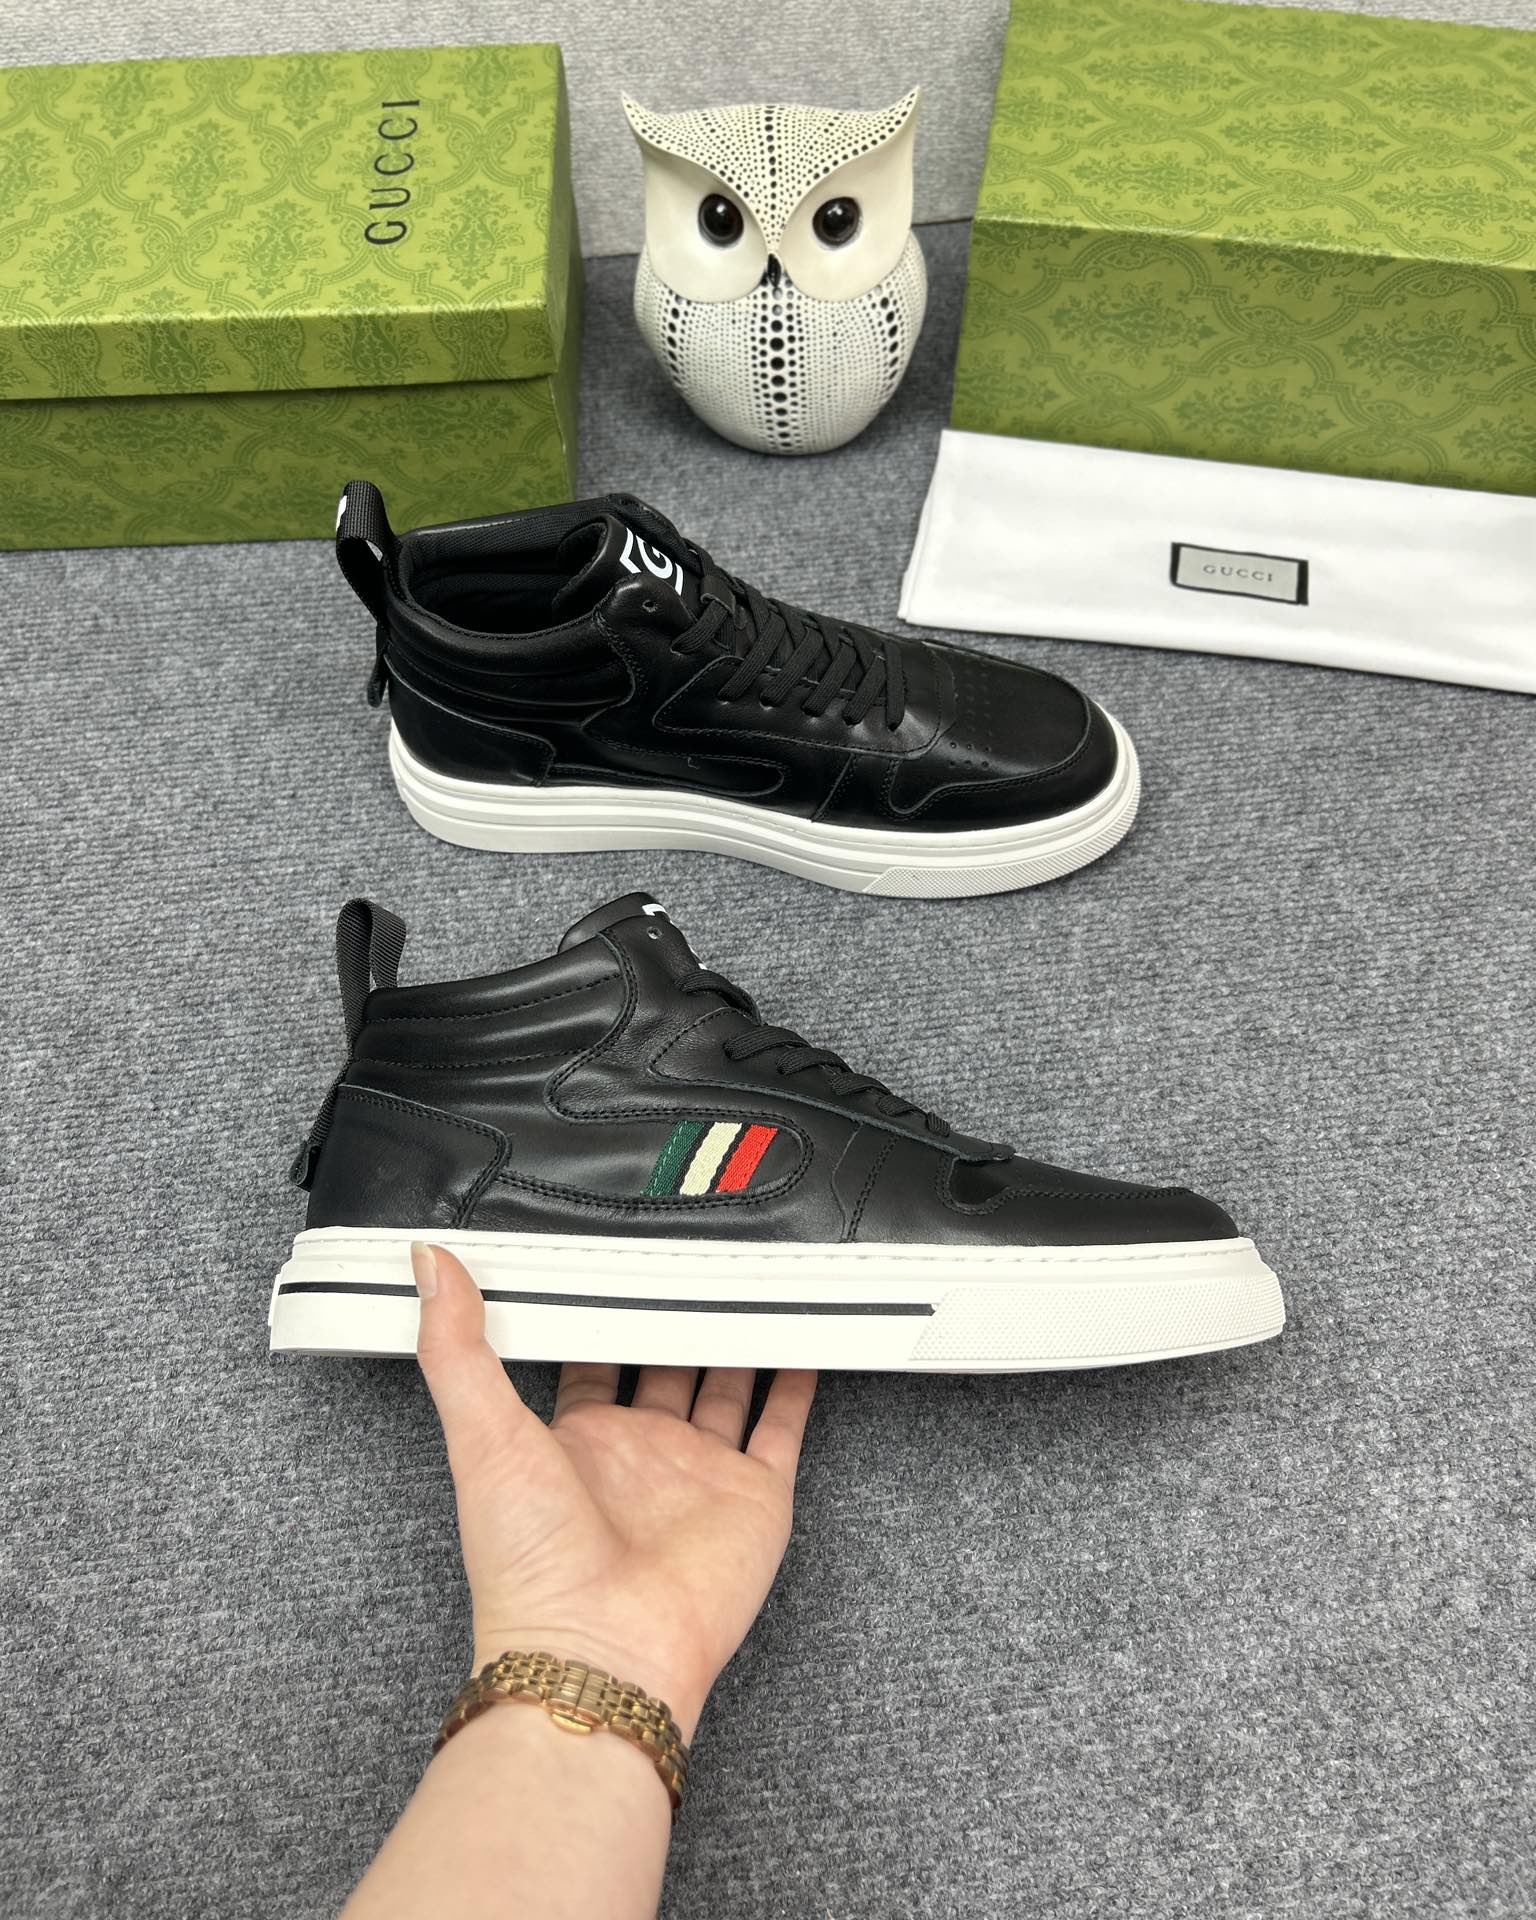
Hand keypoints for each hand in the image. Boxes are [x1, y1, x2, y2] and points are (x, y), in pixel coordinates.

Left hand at [410, 1243, 816, 1740]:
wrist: (600, 1654)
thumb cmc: (530, 1569)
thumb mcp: (481, 1437)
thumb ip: (457, 1348)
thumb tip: (428, 1268)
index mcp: (576, 1441)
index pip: (593, 1362)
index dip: (604, 1317)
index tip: (616, 1268)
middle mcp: (640, 1456)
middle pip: (666, 1369)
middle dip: (679, 1320)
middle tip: (696, 1265)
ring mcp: (699, 1477)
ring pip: (726, 1390)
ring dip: (738, 1343)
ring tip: (752, 1292)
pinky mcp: (752, 1500)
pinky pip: (781, 1431)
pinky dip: (796, 1388)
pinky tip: (800, 1350)